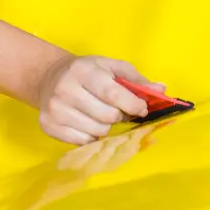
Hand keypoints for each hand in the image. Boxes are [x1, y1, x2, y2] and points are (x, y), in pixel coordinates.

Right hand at [36, 54, 162, 145]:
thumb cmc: (88, 71)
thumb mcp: (112, 67)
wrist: (50, 77)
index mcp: (83, 71)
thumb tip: (162, 90)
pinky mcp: (48, 126)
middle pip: (106, 116)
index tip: (142, 109)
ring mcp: (55, 110)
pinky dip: (92, 136)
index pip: (112, 93)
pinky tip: (89, 123)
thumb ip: (137, 80)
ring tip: (103, 115)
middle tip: (120, 110)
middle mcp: (65, 90)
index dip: (132, 104)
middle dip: (120, 116)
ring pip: (96, 131)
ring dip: (107, 127)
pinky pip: (82, 142)